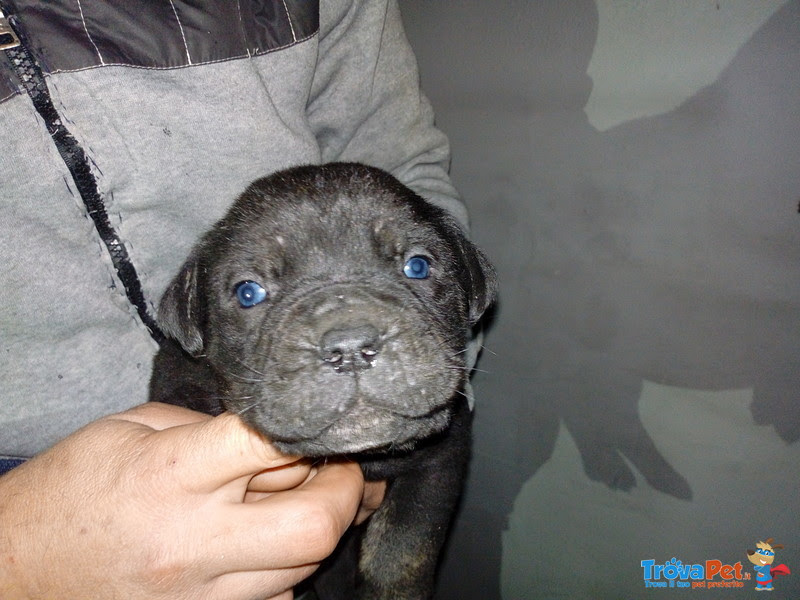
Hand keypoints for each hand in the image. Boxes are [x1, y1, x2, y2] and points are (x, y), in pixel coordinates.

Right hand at [0, 402, 374, 599]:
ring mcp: (199, 595)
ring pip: (302, 568)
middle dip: (346, 492)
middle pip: (313, 525)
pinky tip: (265, 548)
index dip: (314, 426)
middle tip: (339, 470)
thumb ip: (209, 428)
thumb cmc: (72, 490)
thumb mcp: (133, 428)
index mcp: (173, 474)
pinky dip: (284, 571)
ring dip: (316, 530)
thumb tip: (277, 435)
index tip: (323, 423)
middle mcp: (193, 541)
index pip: (271, 442)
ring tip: (298, 502)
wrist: (17, 569)